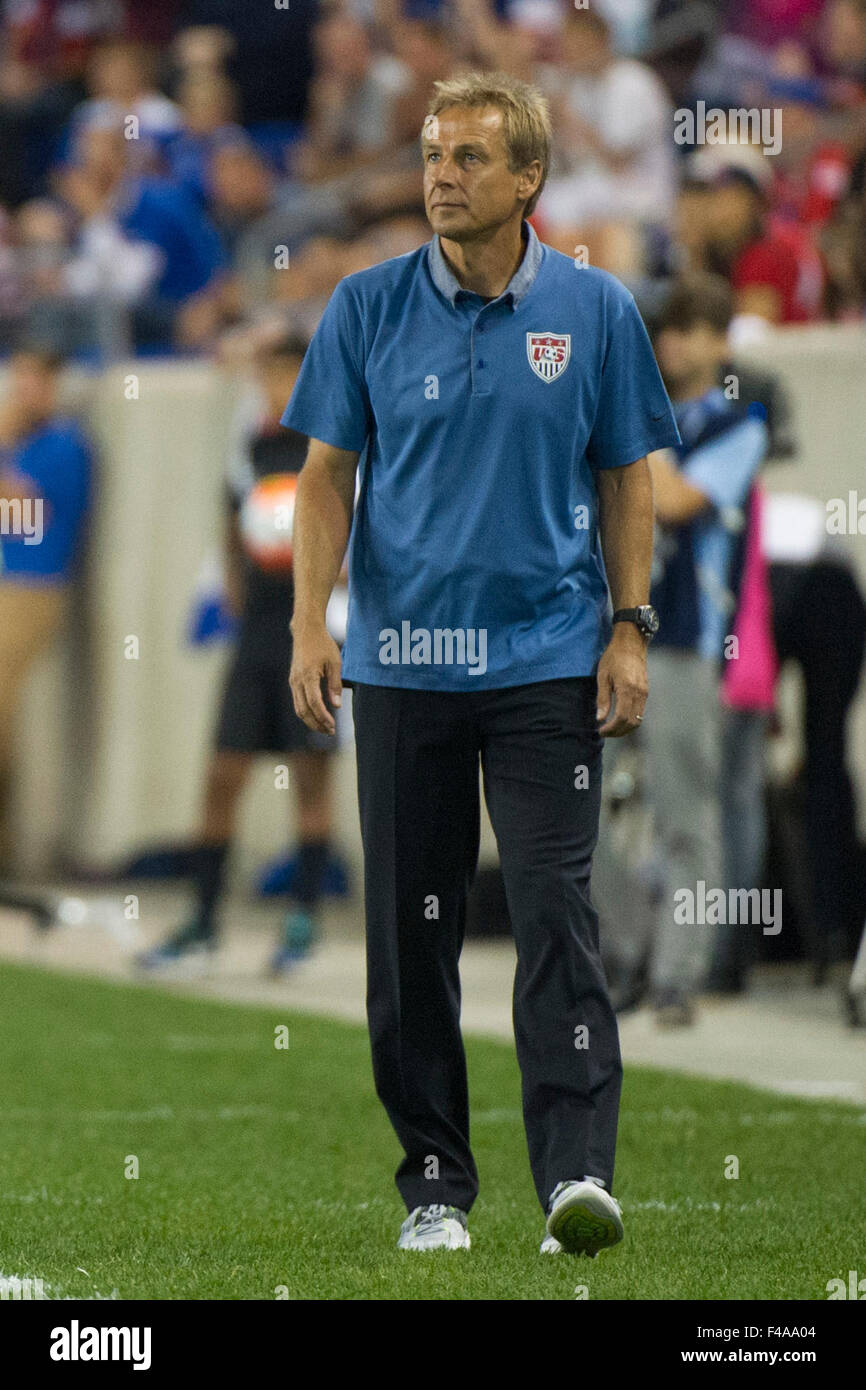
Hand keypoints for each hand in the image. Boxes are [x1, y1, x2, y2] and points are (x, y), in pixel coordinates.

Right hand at [290, 620, 342, 734]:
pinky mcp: (293, 681)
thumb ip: (335, 684)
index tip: (333, 726)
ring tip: (325, 728)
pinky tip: (317, 716)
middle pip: (304, 710)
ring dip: (311, 721)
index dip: (323, 717)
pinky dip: (306, 712)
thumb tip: (336, 706)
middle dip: (317, 724)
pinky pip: (297, 702)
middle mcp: (297, 681)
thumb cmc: (323, 645)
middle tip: (331, 732)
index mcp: (308, 675)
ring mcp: (293, 681)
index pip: (314, 703)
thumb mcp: (335, 662)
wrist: (306, 631)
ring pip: (298, 708)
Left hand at [596, 626, 647, 736]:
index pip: (622, 718)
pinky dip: (630, 720)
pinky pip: (640, 712)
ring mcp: (644, 693)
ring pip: (638, 719)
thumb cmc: (613, 657)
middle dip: (618, 732)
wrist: (631, 643)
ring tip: (611, 728)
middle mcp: (639, 693)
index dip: (611, 728)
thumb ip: (603, 699)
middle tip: (604, 732)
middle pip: (632, 722)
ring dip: (625, 728)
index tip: (601, 730)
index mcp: (627, 689)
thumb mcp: (602, 677)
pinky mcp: (646, 692)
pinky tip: (619, 719)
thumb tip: (600, 719)